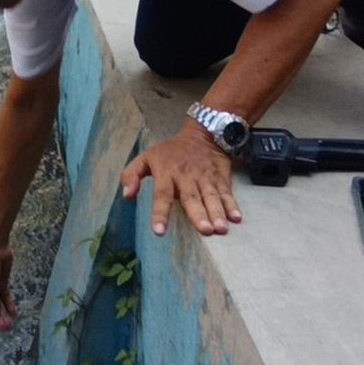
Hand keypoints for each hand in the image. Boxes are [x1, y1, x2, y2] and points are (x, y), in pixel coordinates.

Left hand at [120, 122, 242, 236]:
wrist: (204, 133)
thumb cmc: (171, 152)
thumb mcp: (147, 157)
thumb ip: (132, 175)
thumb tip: (127, 196)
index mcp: (166, 173)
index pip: (162, 195)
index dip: (160, 213)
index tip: (159, 231)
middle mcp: (187, 177)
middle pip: (192, 198)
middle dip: (199, 215)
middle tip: (205, 230)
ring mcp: (206, 178)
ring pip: (212, 197)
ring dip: (217, 213)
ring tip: (221, 228)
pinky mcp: (221, 179)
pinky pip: (227, 193)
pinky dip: (233, 206)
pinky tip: (236, 218)